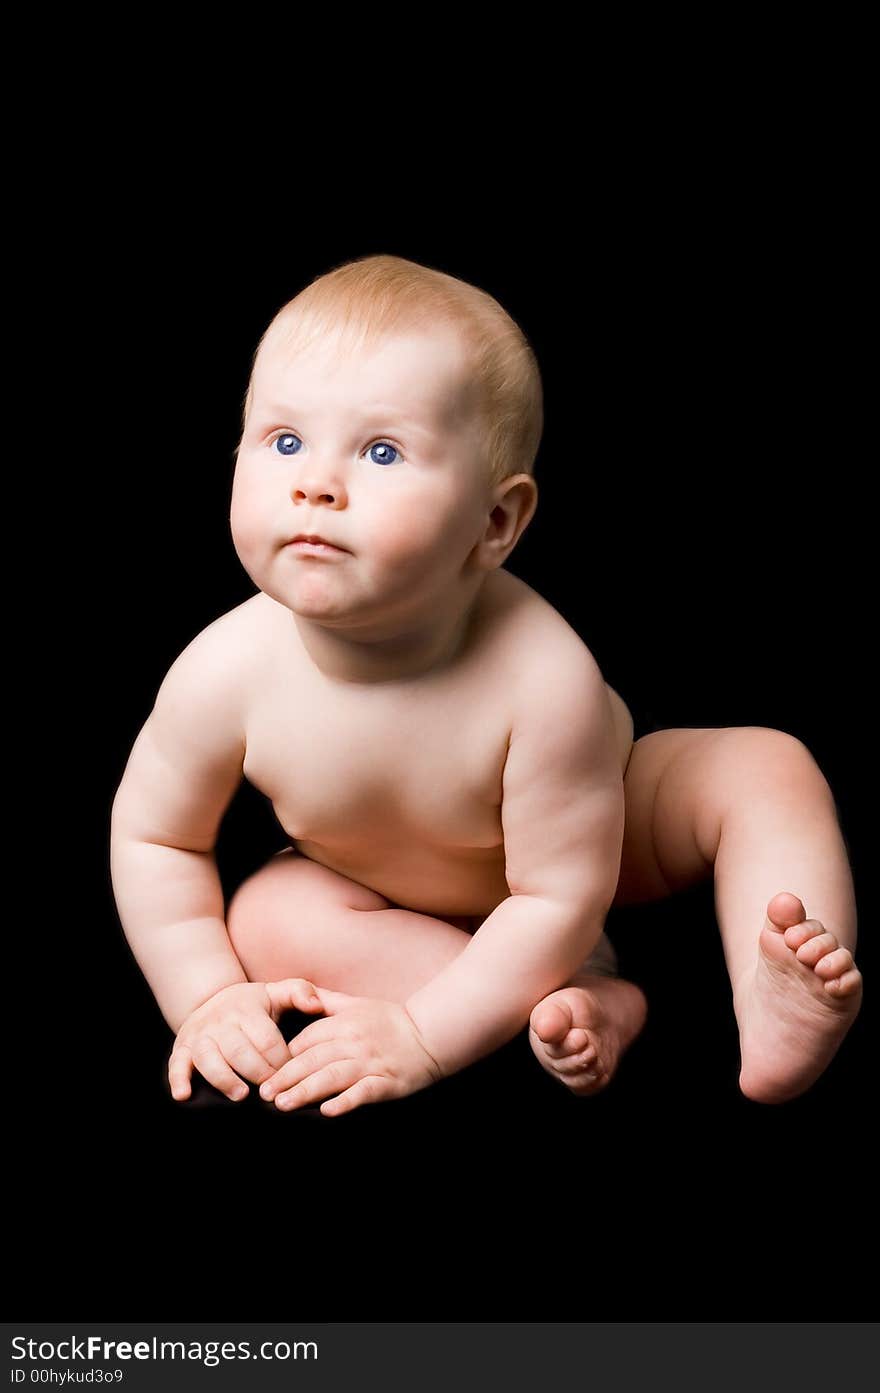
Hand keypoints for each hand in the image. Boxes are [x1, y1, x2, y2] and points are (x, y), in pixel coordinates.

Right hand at [168, 978, 324, 1101]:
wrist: (211, 1000)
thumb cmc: (253, 1005)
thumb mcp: (275, 992)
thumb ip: (299, 992)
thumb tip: (316, 1004)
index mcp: (246, 1009)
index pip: (267, 1039)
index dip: (281, 1060)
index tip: (291, 1074)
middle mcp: (221, 1021)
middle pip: (240, 1051)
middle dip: (258, 1073)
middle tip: (272, 1091)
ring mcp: (200, 1035)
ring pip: (208, 1058)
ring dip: (224, 1078)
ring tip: (241, 1094)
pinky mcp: (182, 1049)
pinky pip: (176, 1064)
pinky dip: (178, 1080)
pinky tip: (184, 1095)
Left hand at [259, 988, 443, 1117]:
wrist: (430, 1034)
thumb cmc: (389, 1020)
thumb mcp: (356, 1003)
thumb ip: (326, 1000)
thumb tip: (299, 997)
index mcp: (345, 1022)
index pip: (307, 1040)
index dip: (285, 1057)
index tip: (266, 1071)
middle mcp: (355, 1041)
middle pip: (314, 1060)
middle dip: (286, 1077)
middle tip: (264, 1094)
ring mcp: (371, 1062)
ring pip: (333, 1076)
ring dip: (306, 1090)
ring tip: (284, 1104)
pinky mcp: (387, 1082)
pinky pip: (363, 1092)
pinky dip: (346, 1101)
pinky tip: (328, 1111)